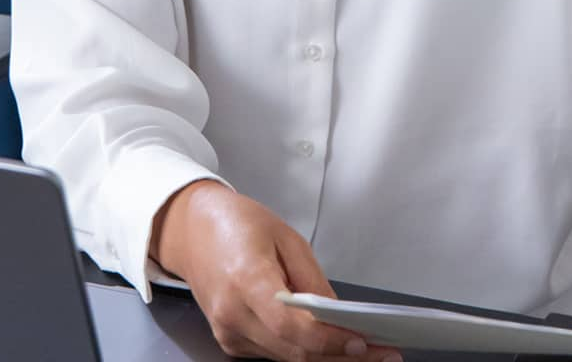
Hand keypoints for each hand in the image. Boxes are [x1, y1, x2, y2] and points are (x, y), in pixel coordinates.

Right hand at [151, 180, 399, 361]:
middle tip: (380, 354)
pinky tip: (330, 346)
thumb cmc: (235, 224)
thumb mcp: (286, 237)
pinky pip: (274, 354)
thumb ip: (313, 280)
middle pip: (293, 351)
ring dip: (326, 358)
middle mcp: (232, 313)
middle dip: (340, 356)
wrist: (191, 231)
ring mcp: (227, 332)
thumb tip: (339, 316)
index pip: (291, 326)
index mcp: (246, 279)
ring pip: (286, 359)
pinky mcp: (230, 340)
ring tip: (365, 352)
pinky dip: (304, 352)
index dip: (329, 340)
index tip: (360, 342)